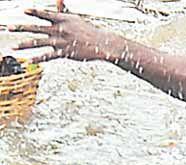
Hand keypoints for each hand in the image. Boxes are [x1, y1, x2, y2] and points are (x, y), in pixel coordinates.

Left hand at [5, 9, 123, 62]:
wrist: (102, 43)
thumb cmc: (88, 30)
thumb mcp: (75, 18)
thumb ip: (62, 9)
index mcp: (62, 20)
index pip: (45, 14)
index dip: (34, 12)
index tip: (23, 11)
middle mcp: (59, 30)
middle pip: (36, 28)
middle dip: (21, 28)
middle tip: (9, 28)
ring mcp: (61, 42)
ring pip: (39, 43)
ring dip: (24, 45)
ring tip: (13, 47)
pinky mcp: (65, 53)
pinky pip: (48, 56)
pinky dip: (38, 58)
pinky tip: (29, 60)